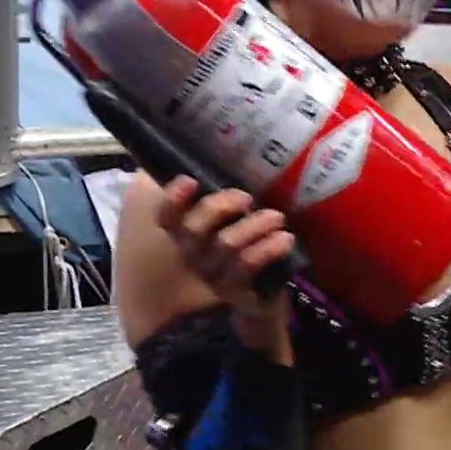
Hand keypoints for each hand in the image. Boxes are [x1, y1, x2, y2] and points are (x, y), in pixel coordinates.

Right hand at [155, 176, 294, 343]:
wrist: (262, 294)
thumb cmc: (245, 241)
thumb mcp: (232, 216)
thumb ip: (223, 193)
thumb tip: (232, 154)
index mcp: (185, 232)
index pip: (166, 216)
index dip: (173, 199)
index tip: (191, 181)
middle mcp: (192, 253)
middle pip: (193, 229)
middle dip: (220, 207)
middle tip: (246, 198)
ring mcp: (211, 274)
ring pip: (225, 245)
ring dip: (253, 226)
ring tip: (276, 217)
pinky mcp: (234, 290)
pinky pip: (247, 267)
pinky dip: (267, 249)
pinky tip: (284, 238)